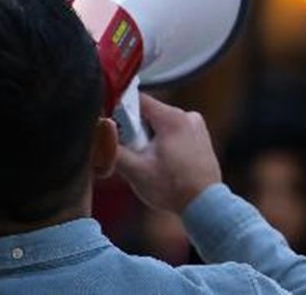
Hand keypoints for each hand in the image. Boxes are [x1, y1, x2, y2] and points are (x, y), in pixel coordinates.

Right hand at [115, 93, 221, 213]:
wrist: (205, 205)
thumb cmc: (173, 189)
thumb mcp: (135, 171)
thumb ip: (113, 150)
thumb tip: (99, 135)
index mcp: (172, 118)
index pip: (138, 100)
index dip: (120, 112)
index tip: (114, 129)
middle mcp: (187, 116)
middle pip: (149, 113)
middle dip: (136, 131)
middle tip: (134, 154)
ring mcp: (197, 126)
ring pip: (161, 123)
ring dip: (150, 139)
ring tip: (151, 163)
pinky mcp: (201, 137)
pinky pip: (175, 132)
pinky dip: (164, 143)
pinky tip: (165, 164)